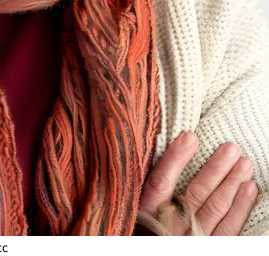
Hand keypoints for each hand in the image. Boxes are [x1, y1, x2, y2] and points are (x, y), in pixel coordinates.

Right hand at [135, 131, 257, 234]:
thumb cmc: (140, 232)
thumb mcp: (134, 212)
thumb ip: (146, 191)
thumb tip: (164, 151)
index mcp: (146, 216)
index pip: (159, 184)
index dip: (175, 160)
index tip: (190, 137)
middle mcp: (168, 230)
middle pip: (195, 196)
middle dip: (215, 170)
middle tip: (232, 149)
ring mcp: (190, 243)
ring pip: (214, 211)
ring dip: (231, 185)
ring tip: (244, 164)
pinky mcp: (207, 251)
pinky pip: (228, 232)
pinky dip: (240, 209)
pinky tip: (248, 190)